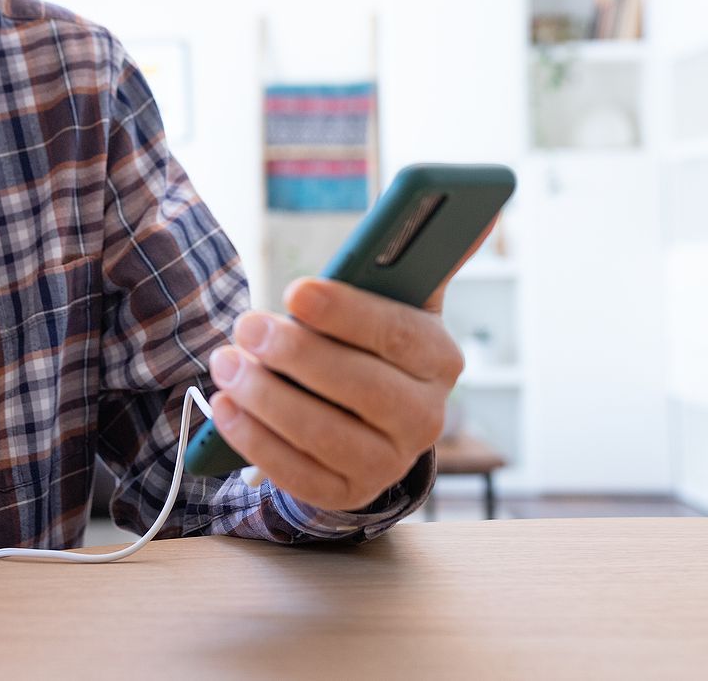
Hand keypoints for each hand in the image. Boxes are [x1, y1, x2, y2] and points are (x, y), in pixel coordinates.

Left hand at [207, 225, 492, 511]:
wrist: (365, 417)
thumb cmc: (369, 340)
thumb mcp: (397, 300)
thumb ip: (422, 258)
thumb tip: (482, 214)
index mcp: (440, 358)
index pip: (396, 333)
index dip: (344, 312)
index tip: (295, 289)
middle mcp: (426, 418)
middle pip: (359, 386)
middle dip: (294, 353)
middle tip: (245, 324)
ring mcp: (388, 463)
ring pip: (323, 432)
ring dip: (265, 396)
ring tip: (226, 363)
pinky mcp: (348, 493)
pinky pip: (297, 474)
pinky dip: (255, 441)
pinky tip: (226, 408)